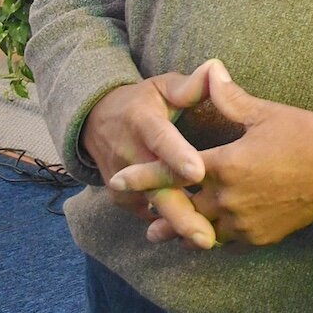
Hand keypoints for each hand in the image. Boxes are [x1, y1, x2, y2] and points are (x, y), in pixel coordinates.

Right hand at [81, 65, 216, 249]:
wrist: (97, 123)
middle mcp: (129, 156)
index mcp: (142, 122)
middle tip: (207, 236)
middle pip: (157, 188)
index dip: (177, 156)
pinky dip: (172, 228)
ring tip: (209, 244)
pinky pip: (150, 216)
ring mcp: (123, 182)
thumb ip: (190, 85)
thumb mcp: (162, 86)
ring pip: (154, 208)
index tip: (197, 171)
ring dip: (179, 227)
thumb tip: (215, 68)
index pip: (160, 140)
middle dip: (181, 214)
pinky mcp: (124, 199)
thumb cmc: (144, 102)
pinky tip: (200, 239)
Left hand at [109, 61, 312, 247]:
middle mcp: (229, 199)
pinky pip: (225, 241)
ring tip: (159, 232)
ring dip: (180, 228)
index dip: (142, 177)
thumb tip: (210, 70)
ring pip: (199, 231)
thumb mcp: (267, 114)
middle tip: (142, 207)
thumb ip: (231, 99)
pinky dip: (211, 236)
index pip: (173, 173)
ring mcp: (244, 222)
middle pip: (181, 209)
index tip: (117, 180)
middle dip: (159, 208)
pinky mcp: (259, 237)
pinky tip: (205, 233)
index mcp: (227, 165)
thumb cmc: (306, 137)